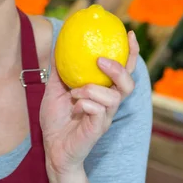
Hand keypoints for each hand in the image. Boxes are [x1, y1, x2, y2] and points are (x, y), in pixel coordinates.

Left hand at [40, 31, 139, 174]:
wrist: (52, 148)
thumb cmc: (57, 119)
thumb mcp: (55, 89)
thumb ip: (60, 69)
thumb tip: (58, 43)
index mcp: (103, 92)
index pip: (123, 70)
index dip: (130, 53)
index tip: (129, 34)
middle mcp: (109, 104)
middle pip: (128, 84)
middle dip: (118, 69)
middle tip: (101, 60)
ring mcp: (105, 117)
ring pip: (113, 98)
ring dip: (92, 89)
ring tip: (76, 91)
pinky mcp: (97, 129)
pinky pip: (98, 111)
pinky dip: (84, 104)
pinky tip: (74, 107)